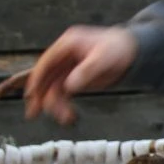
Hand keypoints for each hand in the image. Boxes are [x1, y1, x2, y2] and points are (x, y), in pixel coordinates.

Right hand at [24, 25, 138, 122]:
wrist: (132, 51)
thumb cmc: (118, 48)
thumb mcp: (103, 58)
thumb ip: (86, 71)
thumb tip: (70, 85)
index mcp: (67, 45)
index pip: (46, 62)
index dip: (37, 78)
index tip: (31, 94)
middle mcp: (64, 56)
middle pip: (45, 77)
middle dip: (40, 95)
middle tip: (33, 113)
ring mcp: (69, 68)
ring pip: (54, 88)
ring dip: (54, 104)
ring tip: (64, 118)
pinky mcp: (75, 79)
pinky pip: (63, 94)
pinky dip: (63, 105)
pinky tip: (68, 115)